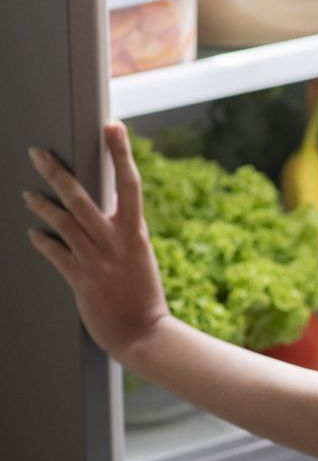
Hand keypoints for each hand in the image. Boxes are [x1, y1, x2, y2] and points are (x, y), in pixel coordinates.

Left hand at [24, 122, 170, 361]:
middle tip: (38, 153)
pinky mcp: (81, 280)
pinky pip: (54, 253)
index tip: (113, 126)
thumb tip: (106, 213)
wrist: (145, 334)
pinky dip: (42, 241)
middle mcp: (116, 242)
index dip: (121, 153)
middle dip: (56, 172)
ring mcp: (97, 260)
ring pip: (62, 222)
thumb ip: (123, 234)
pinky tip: (33, 234)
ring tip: (28, 195)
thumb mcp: (140, 258)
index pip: (130, 183)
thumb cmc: (143, 296)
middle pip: (82, 197)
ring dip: (41, 206)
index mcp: (136, 233)